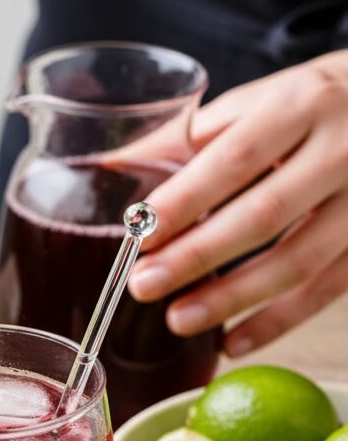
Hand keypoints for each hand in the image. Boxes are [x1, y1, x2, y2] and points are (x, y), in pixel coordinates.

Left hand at [127, 52, 347, 354]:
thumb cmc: (314, 104)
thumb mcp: (259, 100)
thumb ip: (191, 133)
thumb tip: (115, 166)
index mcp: (301, 104)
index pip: (236, 158)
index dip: (187, 198)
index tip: (141, 231)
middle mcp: (341, 151)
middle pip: (264, 214)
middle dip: (199, 255)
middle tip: (145, 284)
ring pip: (298, 261)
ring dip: (233, 297)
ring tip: (178, 319)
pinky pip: (325, 290)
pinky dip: (277, 322)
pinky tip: (233, 341)